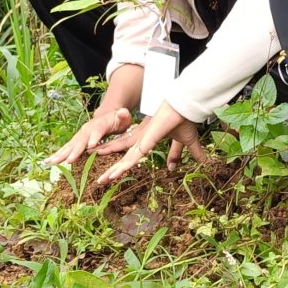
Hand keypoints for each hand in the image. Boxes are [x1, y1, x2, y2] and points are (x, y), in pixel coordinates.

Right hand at [43, 107, 133, 166]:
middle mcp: (87, 130)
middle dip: (74, 151)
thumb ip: (123, 116)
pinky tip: (49, 162)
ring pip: (69, 145)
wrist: (106, 116)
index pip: (97, 131)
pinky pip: (66, 149)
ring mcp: (80, 136)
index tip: (91, 146)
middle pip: (80, 141)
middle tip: (68, 160)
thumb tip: (123, 112)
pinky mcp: (76, 142)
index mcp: (99, 125)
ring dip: (60, 154)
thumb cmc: (116, 120)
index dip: (94, 137)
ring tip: (51, 162)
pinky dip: (58, 155)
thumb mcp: (123, 117)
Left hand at [93, 103, 212, 184]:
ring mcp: (142, 138)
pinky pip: (133, 156)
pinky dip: (124, 166)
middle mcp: (141, 138)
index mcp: (147, 138)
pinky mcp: (146, 139)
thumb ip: (176, 153)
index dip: (122, 163)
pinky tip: (114, 175)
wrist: (186, 106)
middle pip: (124, 156)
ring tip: (101, 181)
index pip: (131, 154)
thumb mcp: (182, 142)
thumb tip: (173, 168)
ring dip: (113, 170)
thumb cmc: (185, 120)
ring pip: (125, 158)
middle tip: (101, 180)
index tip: (112, 173)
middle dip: (113, 168)